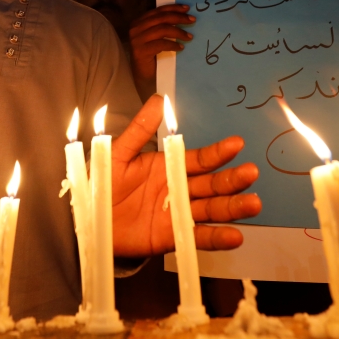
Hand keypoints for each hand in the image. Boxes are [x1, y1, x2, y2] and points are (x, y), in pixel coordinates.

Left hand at [111, 94, 261, 256]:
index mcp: (169, 167)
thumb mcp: (117, 154)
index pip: (200, 159)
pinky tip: (235, 236)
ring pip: (212, 209)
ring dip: (233, 207)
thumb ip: (139, 130)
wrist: (85, 219)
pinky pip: (197, 238)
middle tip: (251, 173)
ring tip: (253, 204)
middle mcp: (180, 190)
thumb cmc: (101, 183)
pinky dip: (217, 237)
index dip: (218, 152)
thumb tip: (159, 100)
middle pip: (212, 184)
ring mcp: (178, 214)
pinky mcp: (172, 238)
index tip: (237, 143)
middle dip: (232, 180)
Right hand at [129, 5, 194, 101]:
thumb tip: (184, 15)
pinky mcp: (141, 51)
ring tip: (189, 36)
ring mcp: (136, 39)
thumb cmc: (152, 55)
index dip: (173, 8)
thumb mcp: (157, 36)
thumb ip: (163, 25)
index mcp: (139, 21)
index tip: (187, 8)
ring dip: (178, 32)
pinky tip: (181, 48)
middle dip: (179, 18)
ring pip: (162, 29)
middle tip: (192, 20)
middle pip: (161, 18)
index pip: (158, 10)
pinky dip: (173, 44)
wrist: (143, 75)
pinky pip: (161, 44)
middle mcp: (135, 28)